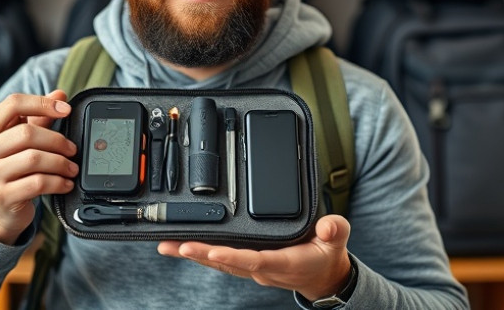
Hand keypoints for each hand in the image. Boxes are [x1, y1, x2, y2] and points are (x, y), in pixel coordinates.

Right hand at [0, 91, 77, 244]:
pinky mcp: (3, 196)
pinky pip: (38, 183)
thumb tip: (60, 95)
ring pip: (34, 159)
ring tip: (72, 167)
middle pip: (27, 133)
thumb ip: (40, 117)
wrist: (1, 209)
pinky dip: (58, 182)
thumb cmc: (14, 168)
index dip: (42, 102)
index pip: (13, 104)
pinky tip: (66, 183)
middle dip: (57, 140)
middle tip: (73, 149)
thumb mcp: (22, 141)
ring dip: (61, 163)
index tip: (66, 109)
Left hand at [157, 214, 351, 300]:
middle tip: (175, 246)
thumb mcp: (336, 240)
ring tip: (167, 246)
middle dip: (199, 255)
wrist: (322, 277)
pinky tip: (181, 247)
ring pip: (218, 263)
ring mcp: (252, 268)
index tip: (211, 252)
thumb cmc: (326, 255)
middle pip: (226, 263)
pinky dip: (200, 254)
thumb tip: (330, 226)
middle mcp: (262, 268)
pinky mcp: (247, 264)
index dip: (232, 257)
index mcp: (283, 262)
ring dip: (193, 255)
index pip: (253, 259)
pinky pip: (220, 260)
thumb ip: (335, 230)